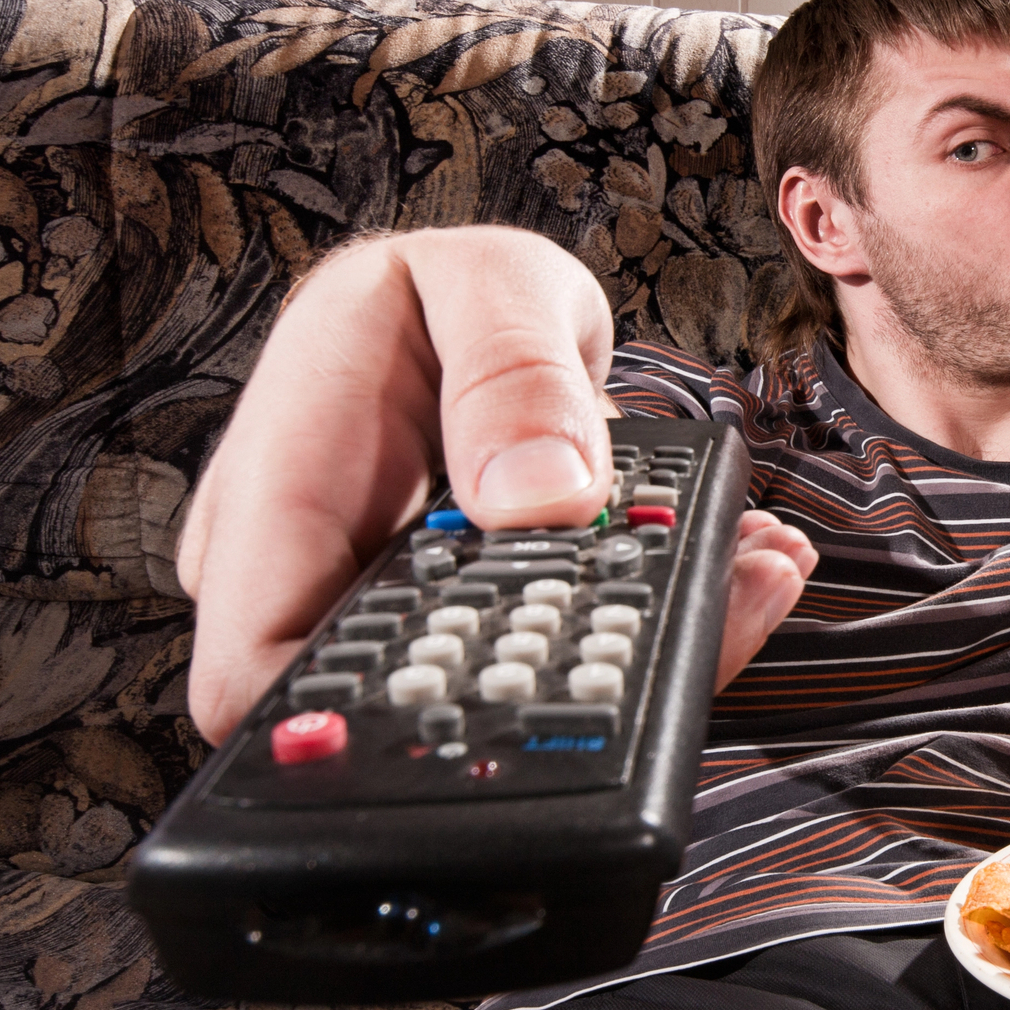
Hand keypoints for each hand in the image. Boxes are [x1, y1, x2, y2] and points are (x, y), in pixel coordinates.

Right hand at [176, 226, 814, 745]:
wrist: (475, 309)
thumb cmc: (445, 291)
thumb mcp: (486, 286)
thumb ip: (510, 378)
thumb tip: (541, 495)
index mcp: (277, 501)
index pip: (257, 675)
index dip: (355, 724)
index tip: (505, 696)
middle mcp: (327, 582)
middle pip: (414, 698)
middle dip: (574, 671)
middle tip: (711, 598)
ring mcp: (409, 614)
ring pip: (516, 680)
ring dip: (645, 639)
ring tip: (752, 571)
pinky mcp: (491, 622)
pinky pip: (568, 645)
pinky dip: (661, 613)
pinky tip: (737, 567)